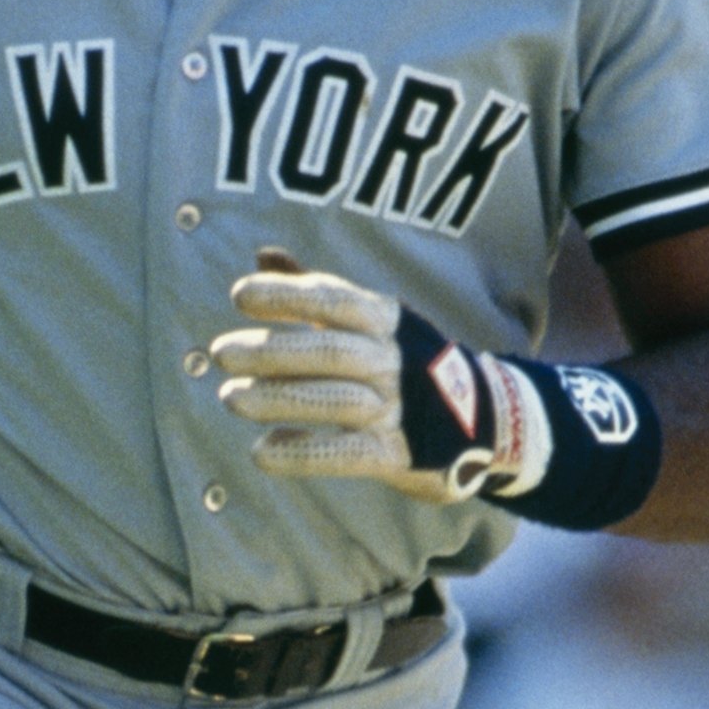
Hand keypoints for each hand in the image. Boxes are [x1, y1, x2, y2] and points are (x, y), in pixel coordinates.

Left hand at [210, 251, 544, 501]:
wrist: (488, 419)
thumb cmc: (408, 364)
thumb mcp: (374, 318)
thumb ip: (316, 291)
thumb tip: (263, 253)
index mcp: (386, 318)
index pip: (333, 299)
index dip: (286, 294)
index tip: (239, 295)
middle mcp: (394, 360)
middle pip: (329, 350)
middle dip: (272, 350)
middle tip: (220, 354)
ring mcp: (399, 408)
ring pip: (335, 400)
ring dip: (279, 399)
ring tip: (230, 398)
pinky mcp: (397, 455)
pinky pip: (346, 454)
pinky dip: (303, 454)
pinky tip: (262, 453)